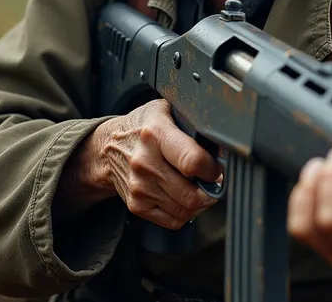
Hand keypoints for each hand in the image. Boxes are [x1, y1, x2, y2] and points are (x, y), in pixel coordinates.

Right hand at [95, 99, 221, 229]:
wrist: (109, 146)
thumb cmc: (143, 126)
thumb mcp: (166, 110)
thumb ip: (192, 124)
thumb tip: (222, 144)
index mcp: (155, 133)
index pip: (192, 161)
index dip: (212, 169)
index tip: (217, 167)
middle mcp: (145, 162)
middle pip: (191, 194)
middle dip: (211, 190)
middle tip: (213, 181)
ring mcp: (139, 187)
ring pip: (185, 210)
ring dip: (201, 203)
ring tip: (201, 188)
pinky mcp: (136, 205)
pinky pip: (173, 221)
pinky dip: (187, 213)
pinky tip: (186, 197)